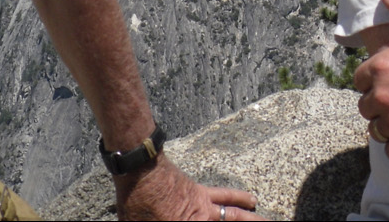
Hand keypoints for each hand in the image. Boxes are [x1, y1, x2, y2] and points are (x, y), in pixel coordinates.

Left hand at [115, 156, 262, 220]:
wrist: (141, 171)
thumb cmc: (137, 206)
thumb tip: (170, 221)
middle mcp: (199, 221)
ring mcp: (203, 208)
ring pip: (234, 217)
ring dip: (251, 220)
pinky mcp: (201, 193)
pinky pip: (225, 197)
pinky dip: (239, 198)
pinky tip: (251, 198)